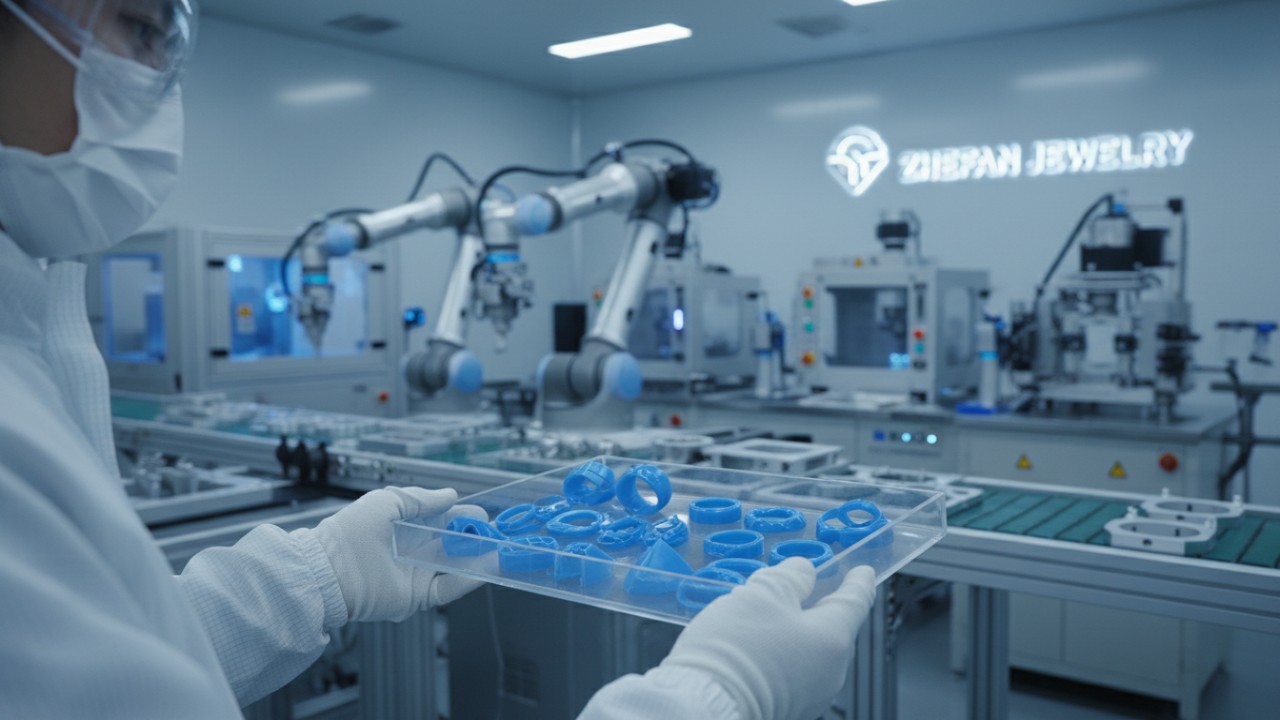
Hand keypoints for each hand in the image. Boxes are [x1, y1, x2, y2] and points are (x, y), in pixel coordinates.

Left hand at [312, 486, 484, 622]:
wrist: (330, 573)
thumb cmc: (351, 533)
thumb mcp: (386, 502)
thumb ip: (420, 498)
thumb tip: (450, 495)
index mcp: (405, 526)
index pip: (441, 519)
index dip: (462, 515)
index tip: (482, 512)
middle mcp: (413, 550)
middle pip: (452, 542)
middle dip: (474, 535)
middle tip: (495, 530)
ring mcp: (417, 574)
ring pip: (456, 565)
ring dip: (478, 557)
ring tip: (499, 548)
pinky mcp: (418, 596)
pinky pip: (449, 587)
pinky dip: (469, 579)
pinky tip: (486, 568)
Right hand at [661, 559, 876, 719]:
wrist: (705, 702)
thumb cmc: (737, 649)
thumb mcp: (764, 593)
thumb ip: (790, 576)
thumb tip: (804, 573)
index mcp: (833, 639)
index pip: (856, 601)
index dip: (858, 581)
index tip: (863, 572)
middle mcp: (830, 672)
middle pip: (830, 628)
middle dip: (814, 606)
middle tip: (795, 588)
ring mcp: (809, 696)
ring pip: (807, 651)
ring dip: (791, 631)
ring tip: (757, 616)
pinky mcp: (786, 708)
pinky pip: (790, 672)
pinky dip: (778, 654)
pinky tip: (751, 645)